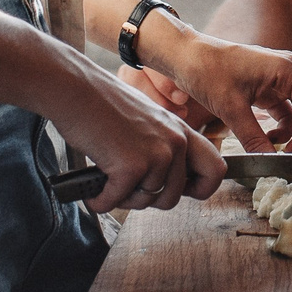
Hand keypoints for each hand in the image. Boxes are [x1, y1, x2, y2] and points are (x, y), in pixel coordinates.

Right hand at [54, 72, 226, 212]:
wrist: (75, 89)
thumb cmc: (102, 103)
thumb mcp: (147, 120)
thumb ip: (162, 145)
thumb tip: (164, 179)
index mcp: (181, 131)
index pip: (216, 170)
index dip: (200, 189)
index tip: (181, 191)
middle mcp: (175, 143)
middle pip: (173, 197)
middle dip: (147, 199)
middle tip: (127, 187)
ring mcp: (156, 155)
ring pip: (145, 202)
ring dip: (122, 198)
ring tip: (107, 178)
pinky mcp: (131, 167)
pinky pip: (116, 202)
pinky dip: (99, 200)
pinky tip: (92, 188)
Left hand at [140, 19, 291, 161]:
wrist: (187, 55)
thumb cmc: (208, 72)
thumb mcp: (231, 108)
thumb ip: (254, 138)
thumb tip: (271, 164)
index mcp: (287, 70)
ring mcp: (283, 79)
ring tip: (291, 156)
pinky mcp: (272, 87)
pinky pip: (291, 112)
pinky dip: (288, 129)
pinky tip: (272, 140)